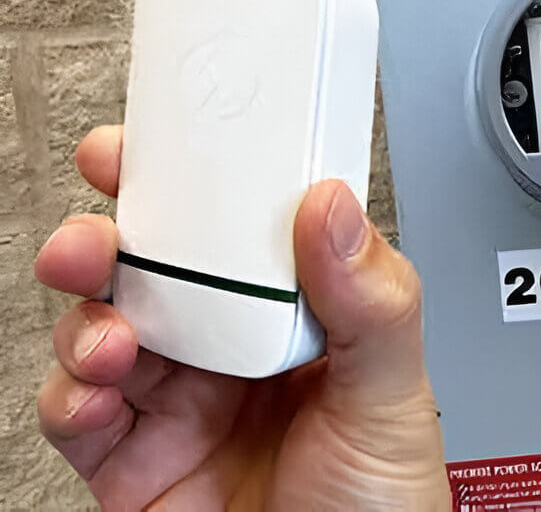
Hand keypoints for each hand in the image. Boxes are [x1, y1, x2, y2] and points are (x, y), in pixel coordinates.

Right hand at [34, 125, 451, 509]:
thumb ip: (374, 301)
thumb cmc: (385, 506)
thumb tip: (333, 208)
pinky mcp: (132, 459)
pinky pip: (76, 411)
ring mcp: (178, 401)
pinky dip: (68, 393)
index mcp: (300, 315)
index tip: (170, 141)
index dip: (202, 182)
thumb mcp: (396, 393)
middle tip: (104, 227)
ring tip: (108, 329)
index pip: (244, 230)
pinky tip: (94, 390)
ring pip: (103, 324)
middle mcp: (232, 349)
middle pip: (157, 266)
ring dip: (86, 312)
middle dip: (116, 234)